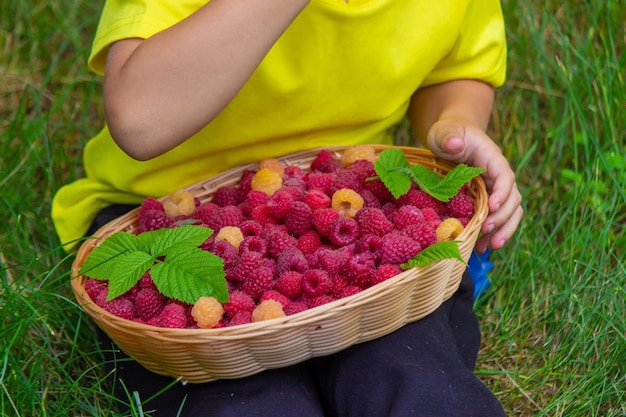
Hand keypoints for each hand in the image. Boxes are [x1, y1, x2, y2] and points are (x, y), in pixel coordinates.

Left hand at [426, 119, 522, 252]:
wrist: (451, 138)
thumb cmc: (448, 133)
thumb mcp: (444, 131)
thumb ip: (448, 135)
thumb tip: (455, 144)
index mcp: (492, 158)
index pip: (505, 176)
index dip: (502, 193)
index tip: (491, 207)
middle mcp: (498, 175)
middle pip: (512, 198)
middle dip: (503, 217)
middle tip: (486, 232)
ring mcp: (495, 189)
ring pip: (509, 212)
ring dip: (503, 230)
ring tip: (490, 247)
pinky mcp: (487, 200)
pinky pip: (496, 218)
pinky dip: (492, 233)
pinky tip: (481, 247)